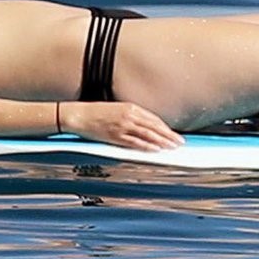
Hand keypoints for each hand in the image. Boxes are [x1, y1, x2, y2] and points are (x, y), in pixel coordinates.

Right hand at [59, 102, 184, 150]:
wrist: (79, 115)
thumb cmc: (96, 112)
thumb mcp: (117, 109)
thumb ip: (132, 116)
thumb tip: (146, 126)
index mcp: (131, 107)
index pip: (153, 119)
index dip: (165, 128)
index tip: (174, 134)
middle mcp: (129, 116)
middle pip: (154, 127)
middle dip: (168, 135)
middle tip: (180, 142)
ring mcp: (123, 126)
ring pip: (147, 135)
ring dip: (161, 142)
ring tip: (171, 147)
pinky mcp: (115, 136)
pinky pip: (134, 142)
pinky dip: (146, 146)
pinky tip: (155, 150)